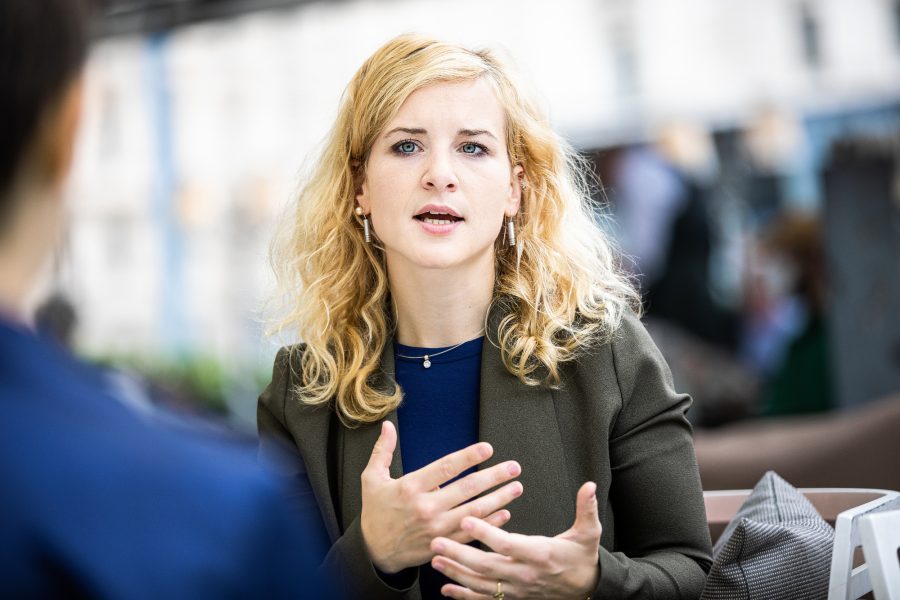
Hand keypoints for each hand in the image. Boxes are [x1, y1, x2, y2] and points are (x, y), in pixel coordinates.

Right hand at [360, 421, 523, 573]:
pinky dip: (490, 524)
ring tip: (516, 487)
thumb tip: (387, 426)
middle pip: (467, 489)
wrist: (374, 551)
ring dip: (499, 499)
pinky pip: (471, 533)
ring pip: (474, 512)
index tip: (487, 448)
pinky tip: (505, 513)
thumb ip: (382, 451)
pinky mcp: (443, 544)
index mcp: (411, 487)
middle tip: (514, 467)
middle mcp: (426, 508)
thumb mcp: (371, 479)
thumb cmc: (375, 511)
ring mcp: (436, 528)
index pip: (445, 468)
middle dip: (494, 477)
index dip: (468, 457)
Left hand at [430, 482, 601, 598]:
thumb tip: (589, 486)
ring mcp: (517, 589)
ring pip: (481, 585)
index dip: (486, 534)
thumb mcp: (589, 533)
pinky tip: (445, 590)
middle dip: (459, 554)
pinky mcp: (513, 598)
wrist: (586, 588)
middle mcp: (525, 574)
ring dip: (456, 573)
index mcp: (540, 554)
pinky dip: (464, 596)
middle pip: (487, 566)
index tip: (466, 519)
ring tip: (435, 560)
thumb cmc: (582, 557)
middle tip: (436, 541)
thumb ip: (586, 509)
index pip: (508, 544)